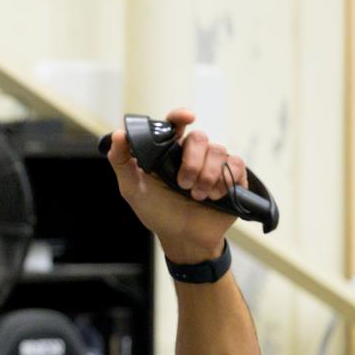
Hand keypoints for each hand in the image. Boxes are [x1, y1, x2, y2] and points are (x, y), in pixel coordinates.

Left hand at [106, 107, 247, 264]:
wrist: (183, 239)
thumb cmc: (157, 213)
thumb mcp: (133, 189)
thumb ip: (122, 162)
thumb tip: (119, 135)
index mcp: (169, 153)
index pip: (175, 125)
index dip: (181, 115)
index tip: (187, 117)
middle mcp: (192, 154)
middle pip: (200, 137)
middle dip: (192, 163)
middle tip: (183, 185)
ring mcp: (213, 164)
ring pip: (219, 151)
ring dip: (207, 176)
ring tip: (198, 196)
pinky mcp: (232, 175)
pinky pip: (236, 164)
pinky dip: (224, 181)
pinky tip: (215, 196)